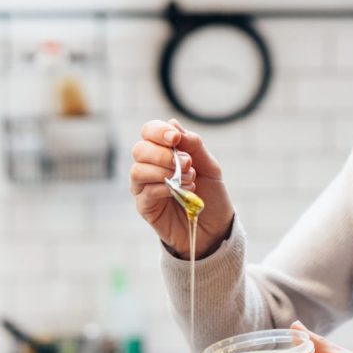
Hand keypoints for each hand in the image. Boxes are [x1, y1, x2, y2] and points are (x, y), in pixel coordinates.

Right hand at [129, 118, 234, 258]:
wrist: (215, 229)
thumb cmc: (211, 196)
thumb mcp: (210, 167)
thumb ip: (193, 145)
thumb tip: (173, 123)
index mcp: (164, 152)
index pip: (149, 132)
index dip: (158, 131)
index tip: (176, 138)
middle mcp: (150, 167)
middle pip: (140, 149)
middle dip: (162, 153)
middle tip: (186, 163)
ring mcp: (144, 187)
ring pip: (137, 170)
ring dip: (163, 171)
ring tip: (188, 179)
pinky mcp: (145, 207)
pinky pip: (145, 192)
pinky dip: (163, 188)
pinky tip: (180, 192)